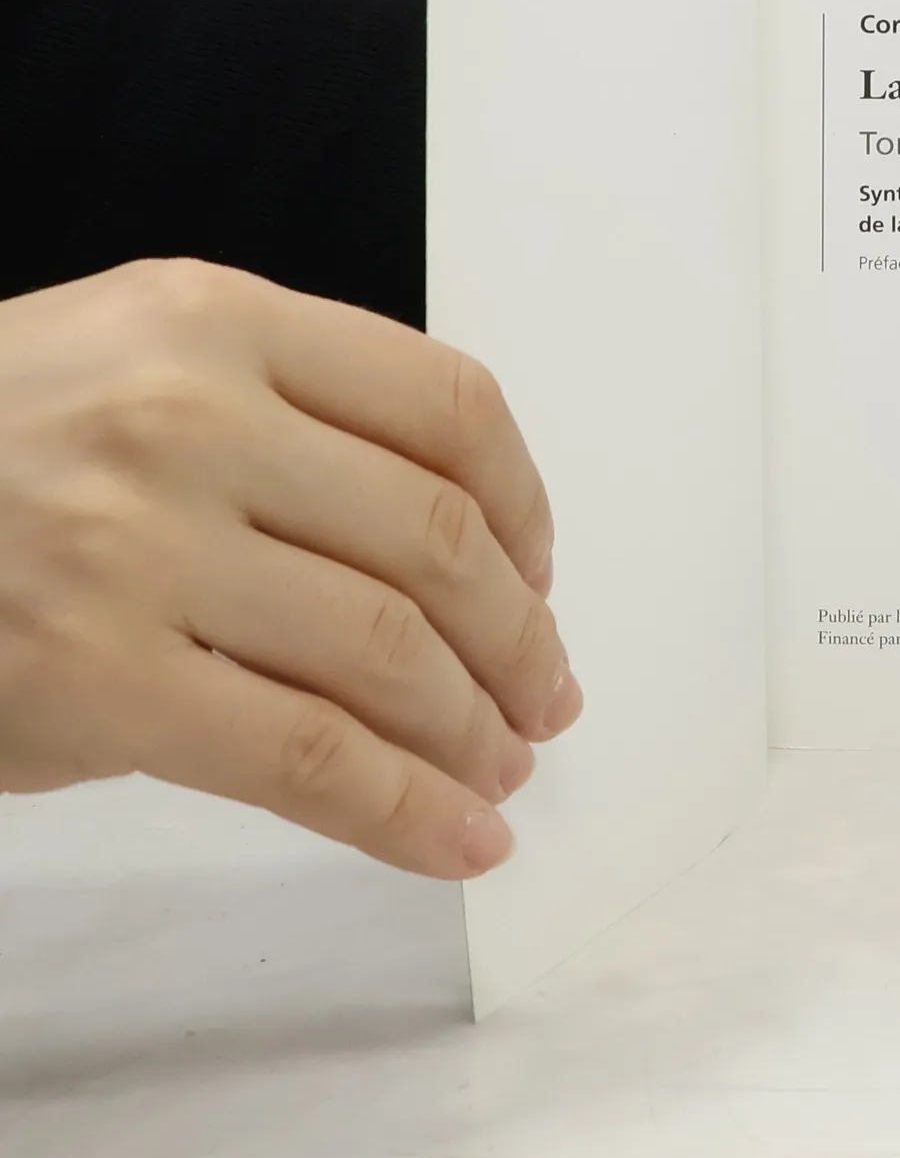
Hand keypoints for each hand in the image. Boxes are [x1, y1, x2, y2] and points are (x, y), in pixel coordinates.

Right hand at [0, 260, 579, 875]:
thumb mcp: (136, 361)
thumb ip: (290, 417)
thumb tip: (464, 548)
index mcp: (217, 321)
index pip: (448, 405)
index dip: (525, 504)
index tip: (540, 569)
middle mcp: (188, 417)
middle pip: (434, 537)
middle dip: (518, 635)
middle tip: (545, 691)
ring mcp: (138, 549)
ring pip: (388, 650)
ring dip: (476, 727)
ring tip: (504, 765)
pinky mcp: (95, 682)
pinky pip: (306, 758)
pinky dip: (407, 810)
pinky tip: (459, 836)